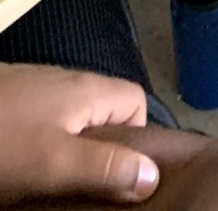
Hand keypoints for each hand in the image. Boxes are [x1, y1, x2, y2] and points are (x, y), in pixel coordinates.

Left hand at [0, 64, 157, 204]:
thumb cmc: (2, 140)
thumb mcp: (54, 162)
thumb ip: (105, 167)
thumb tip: (153, 176)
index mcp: (86, 88)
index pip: (136, 101)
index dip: (136, 139)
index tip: (118, 176)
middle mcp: (65, 80)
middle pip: (102, 111)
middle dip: (99, 150)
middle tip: (82, 188)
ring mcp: (33, 88)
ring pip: (69, 118)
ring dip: (67, 150)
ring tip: (50, 183)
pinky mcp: (8, 99)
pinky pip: (40, 120)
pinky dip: (38, 143)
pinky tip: (19, 166)